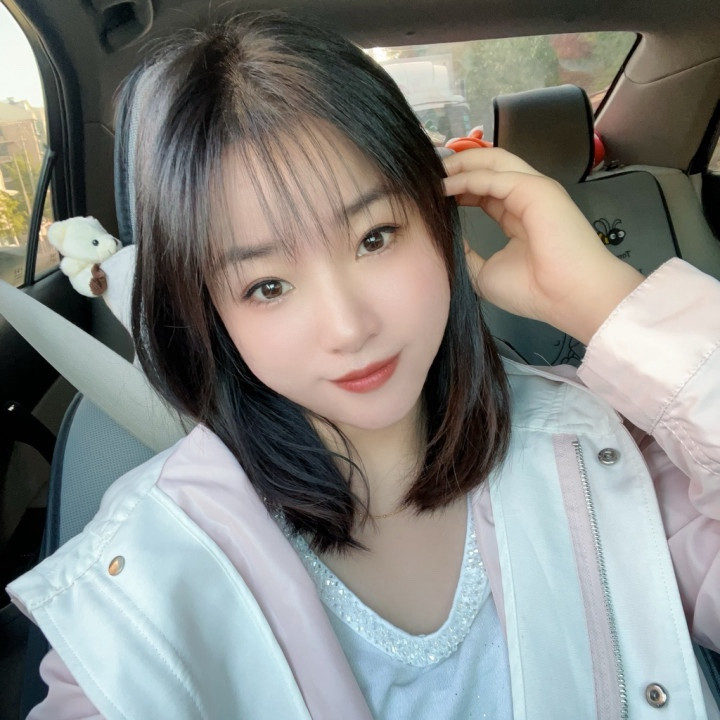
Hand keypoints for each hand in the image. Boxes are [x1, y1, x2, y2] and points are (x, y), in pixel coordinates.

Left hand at [443, 148, 643, 344]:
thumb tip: (446, 238)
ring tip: (431, 171)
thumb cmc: (534, 291)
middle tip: (426, 172)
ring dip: (459, 163)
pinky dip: (465, 177)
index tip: (430, 191)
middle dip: (456, 165)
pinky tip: (443, 186)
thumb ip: (466, 252)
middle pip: (488, 167)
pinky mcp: (535, 189)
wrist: (568, 298)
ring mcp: (533, 189)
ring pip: (492, 161)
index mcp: (517, 216)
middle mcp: (526, 197)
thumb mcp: (484, 272)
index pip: (483, 189)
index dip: (456, 185)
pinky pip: (493, 176)